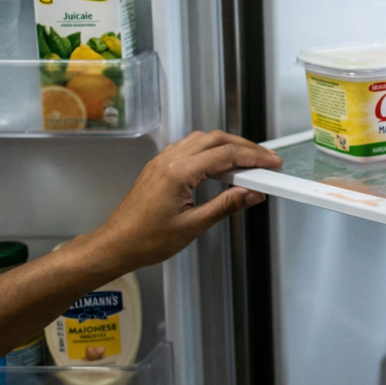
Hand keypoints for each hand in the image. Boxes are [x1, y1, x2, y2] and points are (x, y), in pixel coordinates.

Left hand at [87, 130, 281, 273]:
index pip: (226, 155)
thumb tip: (251, 194)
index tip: (271, 162)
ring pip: (202, 139)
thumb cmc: (145, 239)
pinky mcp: (159, 166)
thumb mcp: (193, 226)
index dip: (253, 157)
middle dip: (245, 146)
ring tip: (247, 160)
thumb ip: (226, 205)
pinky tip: (220, 164)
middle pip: (216, 139)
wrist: (115, 245)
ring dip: (228, 145)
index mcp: (178, 172)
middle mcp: (169, 160)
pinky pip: (190, 147)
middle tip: (265, 159)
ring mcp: (162, 161)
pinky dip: (210, 149)